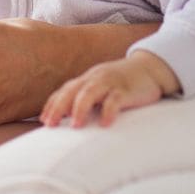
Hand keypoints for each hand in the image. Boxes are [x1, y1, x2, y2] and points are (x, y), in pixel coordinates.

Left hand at [40, 51, 179, 128]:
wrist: (150, 68)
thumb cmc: (122, 83)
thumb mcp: (101, 88)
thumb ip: (87, 100)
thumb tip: (69, 120)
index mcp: (87, 79)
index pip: (64, 91)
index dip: (52, 105)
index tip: (44, 122)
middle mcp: (95, 79)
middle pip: (72, 90)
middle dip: (59, 107)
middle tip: (50, 125)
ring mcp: (110, 82)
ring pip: (90, 92)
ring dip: (80, 108)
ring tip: (76, 125)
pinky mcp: (126, 89)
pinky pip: (115, 99)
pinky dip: (108, 111)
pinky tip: (105, 124)